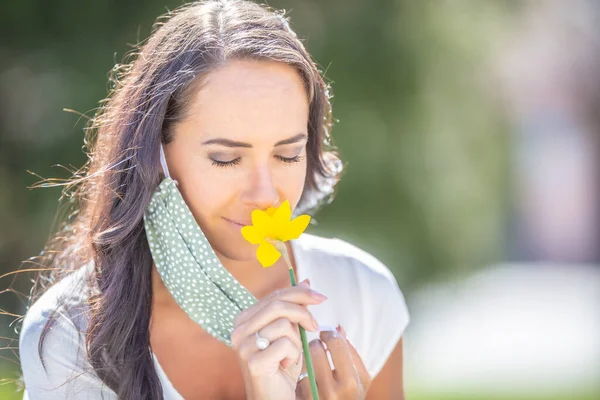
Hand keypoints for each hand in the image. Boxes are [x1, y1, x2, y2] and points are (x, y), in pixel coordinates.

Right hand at [231, 279, 327, 399]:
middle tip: (314, 326)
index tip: (321, 297)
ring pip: (284, 325)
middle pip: (278, 305)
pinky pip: (285, 345)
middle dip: (303, 311)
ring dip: (296, 342)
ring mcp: (243, 345)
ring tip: (289, 356)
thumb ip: (294, 309)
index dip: (299, 293)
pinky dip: (293, 356)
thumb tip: (305, 281)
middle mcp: (238, 330)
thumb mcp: (290, 333)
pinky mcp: (253, 361)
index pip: (274, 295)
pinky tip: (284, 366)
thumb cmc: (282, 366)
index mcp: (245, 319)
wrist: (274, 397)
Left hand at [296, 325, 371, 398]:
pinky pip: (296, 376)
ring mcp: (315, 396)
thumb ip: (351, 352)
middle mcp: (333, 391)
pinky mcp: (301, 399)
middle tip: (317, 346)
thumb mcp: (360, 378)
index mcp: (352, 382)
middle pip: (316, 350)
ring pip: (302, 362)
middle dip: (315, 344)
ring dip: (305, 357)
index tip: (326, 334)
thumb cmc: (351, 396)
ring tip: (311, 361)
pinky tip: (305, 376)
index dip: (329, 334)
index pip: (336, 343)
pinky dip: (299, 372)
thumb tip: (337, 327)